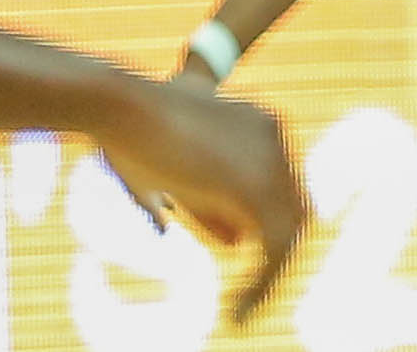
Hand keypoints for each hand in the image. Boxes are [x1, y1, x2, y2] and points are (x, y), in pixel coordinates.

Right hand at [92, 76, 303, 317]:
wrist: (123, 104)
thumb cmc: (131, 136)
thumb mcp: (176, 176)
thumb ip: (210, 206)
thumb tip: (238, 244)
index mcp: (258, 126)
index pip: (275, 185)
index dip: (262, 223)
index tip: (241, 257)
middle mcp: (273, 136)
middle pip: (293, 203)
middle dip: (275, 250)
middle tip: (250, 296)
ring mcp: (271, 156)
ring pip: (291, 226)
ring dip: (270, 276)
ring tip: (243, 312)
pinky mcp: (256, 183)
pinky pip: (276, 243)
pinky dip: (263, 281)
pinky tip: (239, 311)